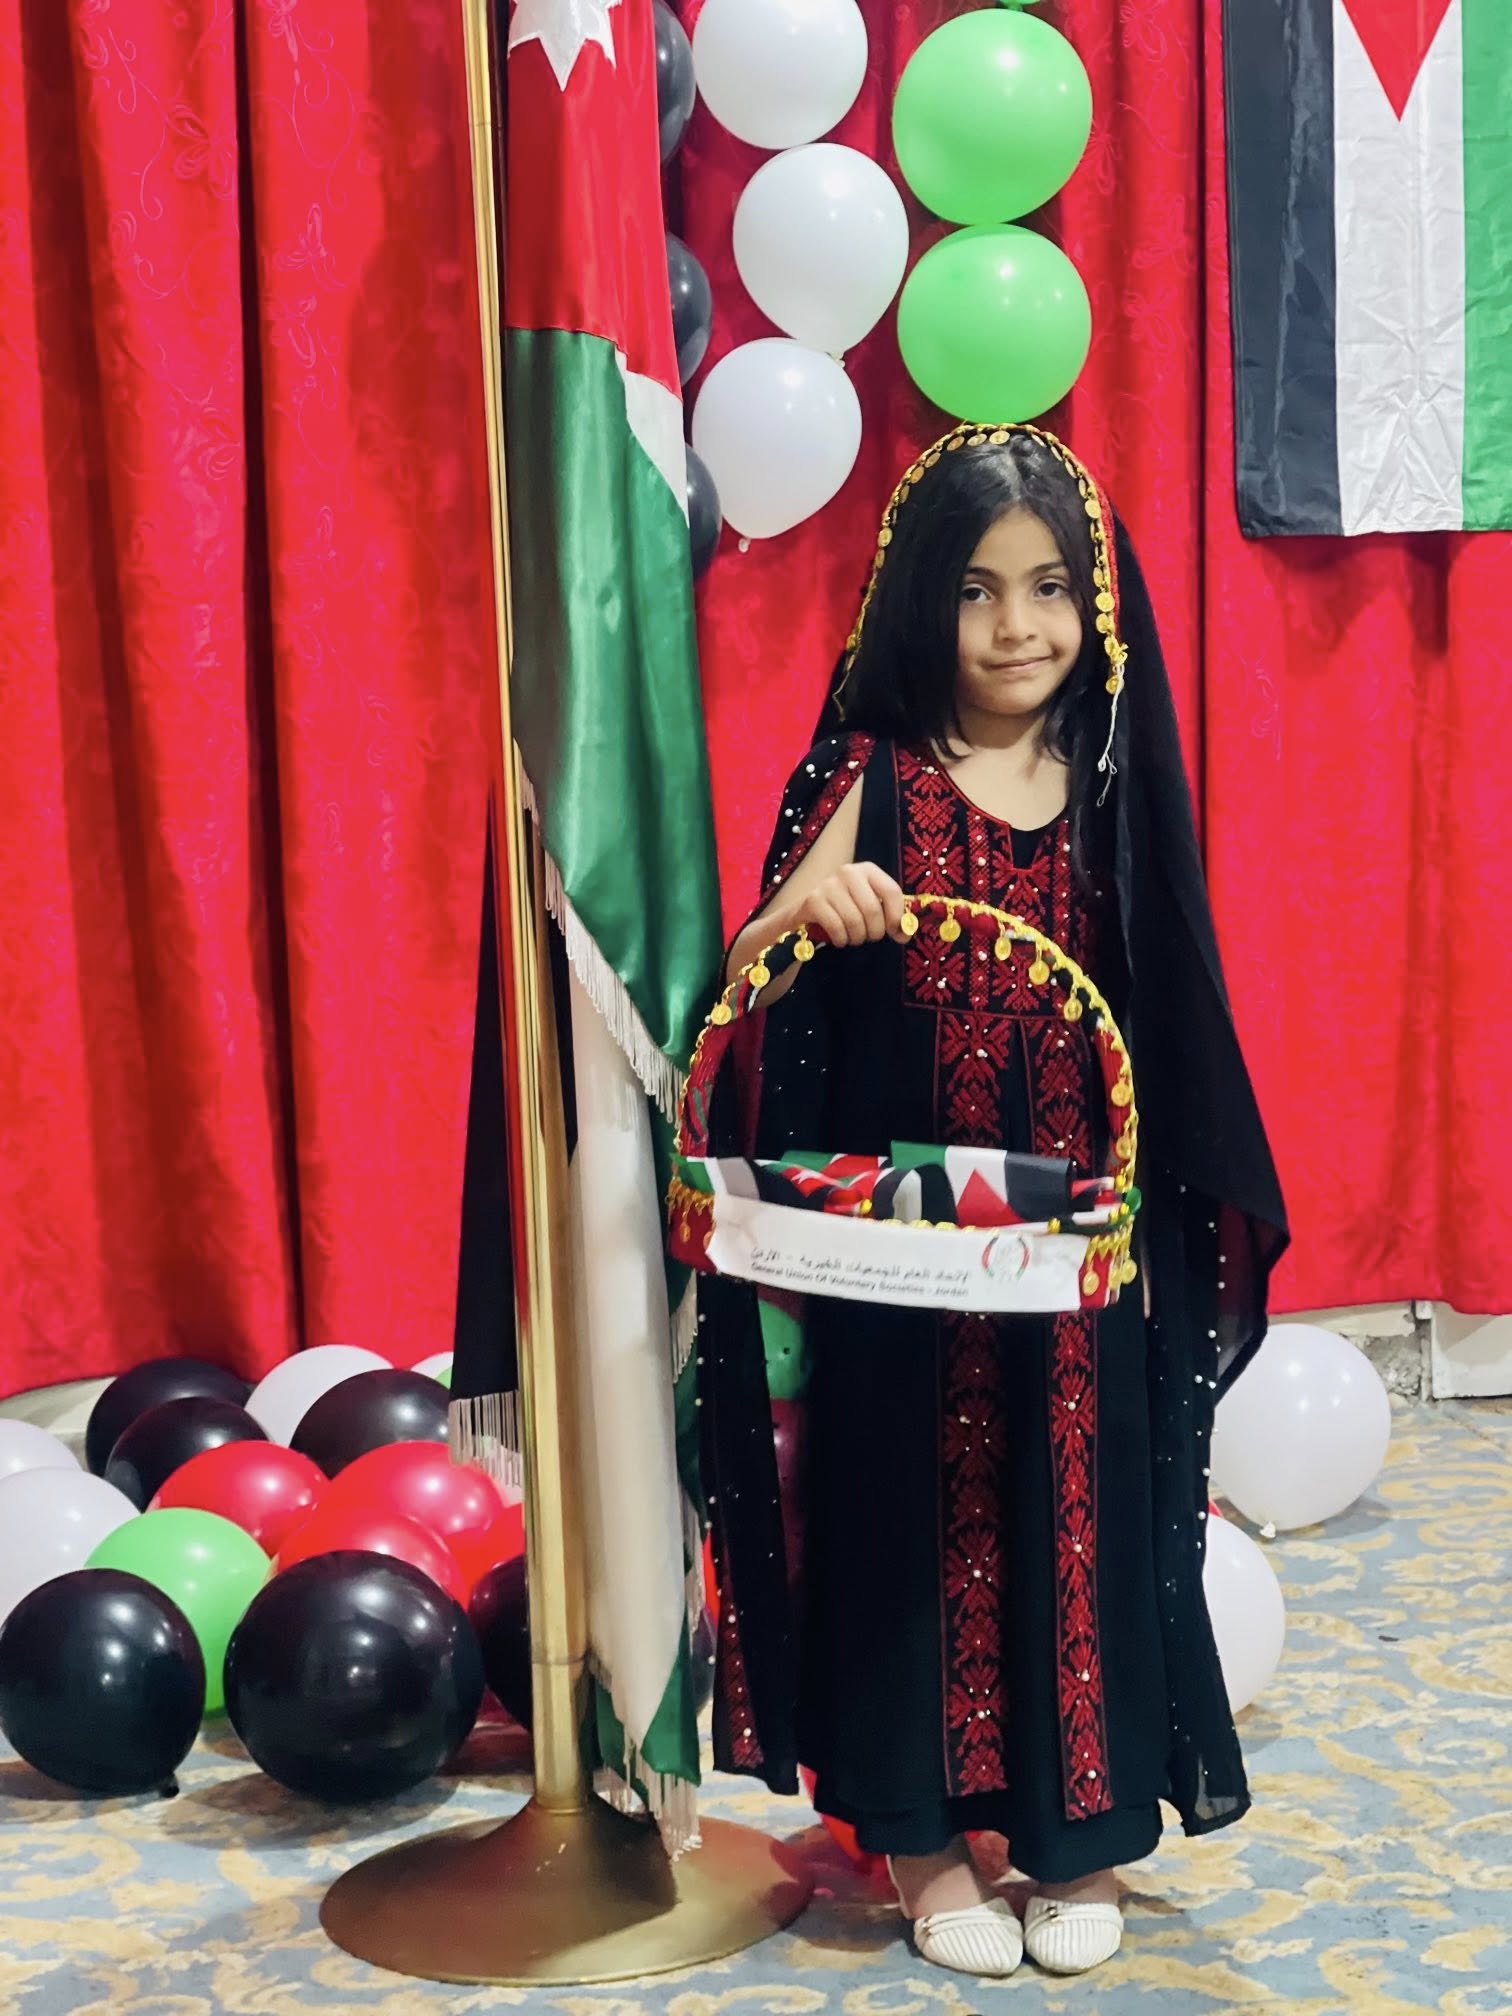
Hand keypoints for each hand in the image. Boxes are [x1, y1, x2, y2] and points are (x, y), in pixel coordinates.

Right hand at [790, 862, 908, 947]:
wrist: (809, 908)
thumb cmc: (847, 907)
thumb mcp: (870, 905)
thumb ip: (891, 917)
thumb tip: (905, 933)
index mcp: (868, 870)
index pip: (892, 891)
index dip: (896, 916)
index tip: (893, 931)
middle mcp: (848, 872)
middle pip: (873, 910)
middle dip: (875, 932)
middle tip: (870, 937)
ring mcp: (829, 885)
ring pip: (854, 921)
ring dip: (857, 938)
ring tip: (854, 938)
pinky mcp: (813, 900)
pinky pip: (836, 928)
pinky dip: (841, 940)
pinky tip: (840, 939)